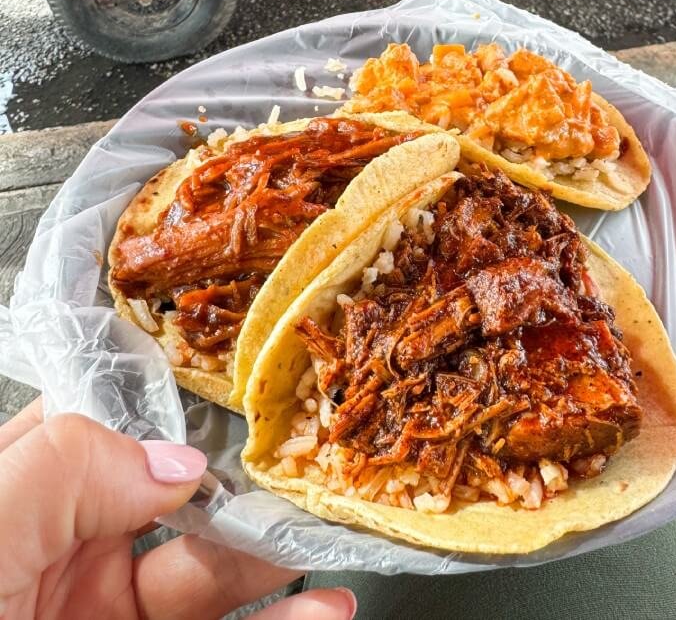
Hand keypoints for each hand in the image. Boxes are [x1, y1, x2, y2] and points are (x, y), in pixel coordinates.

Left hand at [0, 400, 355, 619]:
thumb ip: (66, 470)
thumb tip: (175, 460)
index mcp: (21, 497)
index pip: (107, 424)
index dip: (174, 408)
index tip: (242, 402)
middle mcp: (66, 552)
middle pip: (176, 500)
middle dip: (242, 488)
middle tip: (300, 483)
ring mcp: (105, 617)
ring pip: (209, 577)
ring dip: (272, 559)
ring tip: (320, 544)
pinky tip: (321, 612)